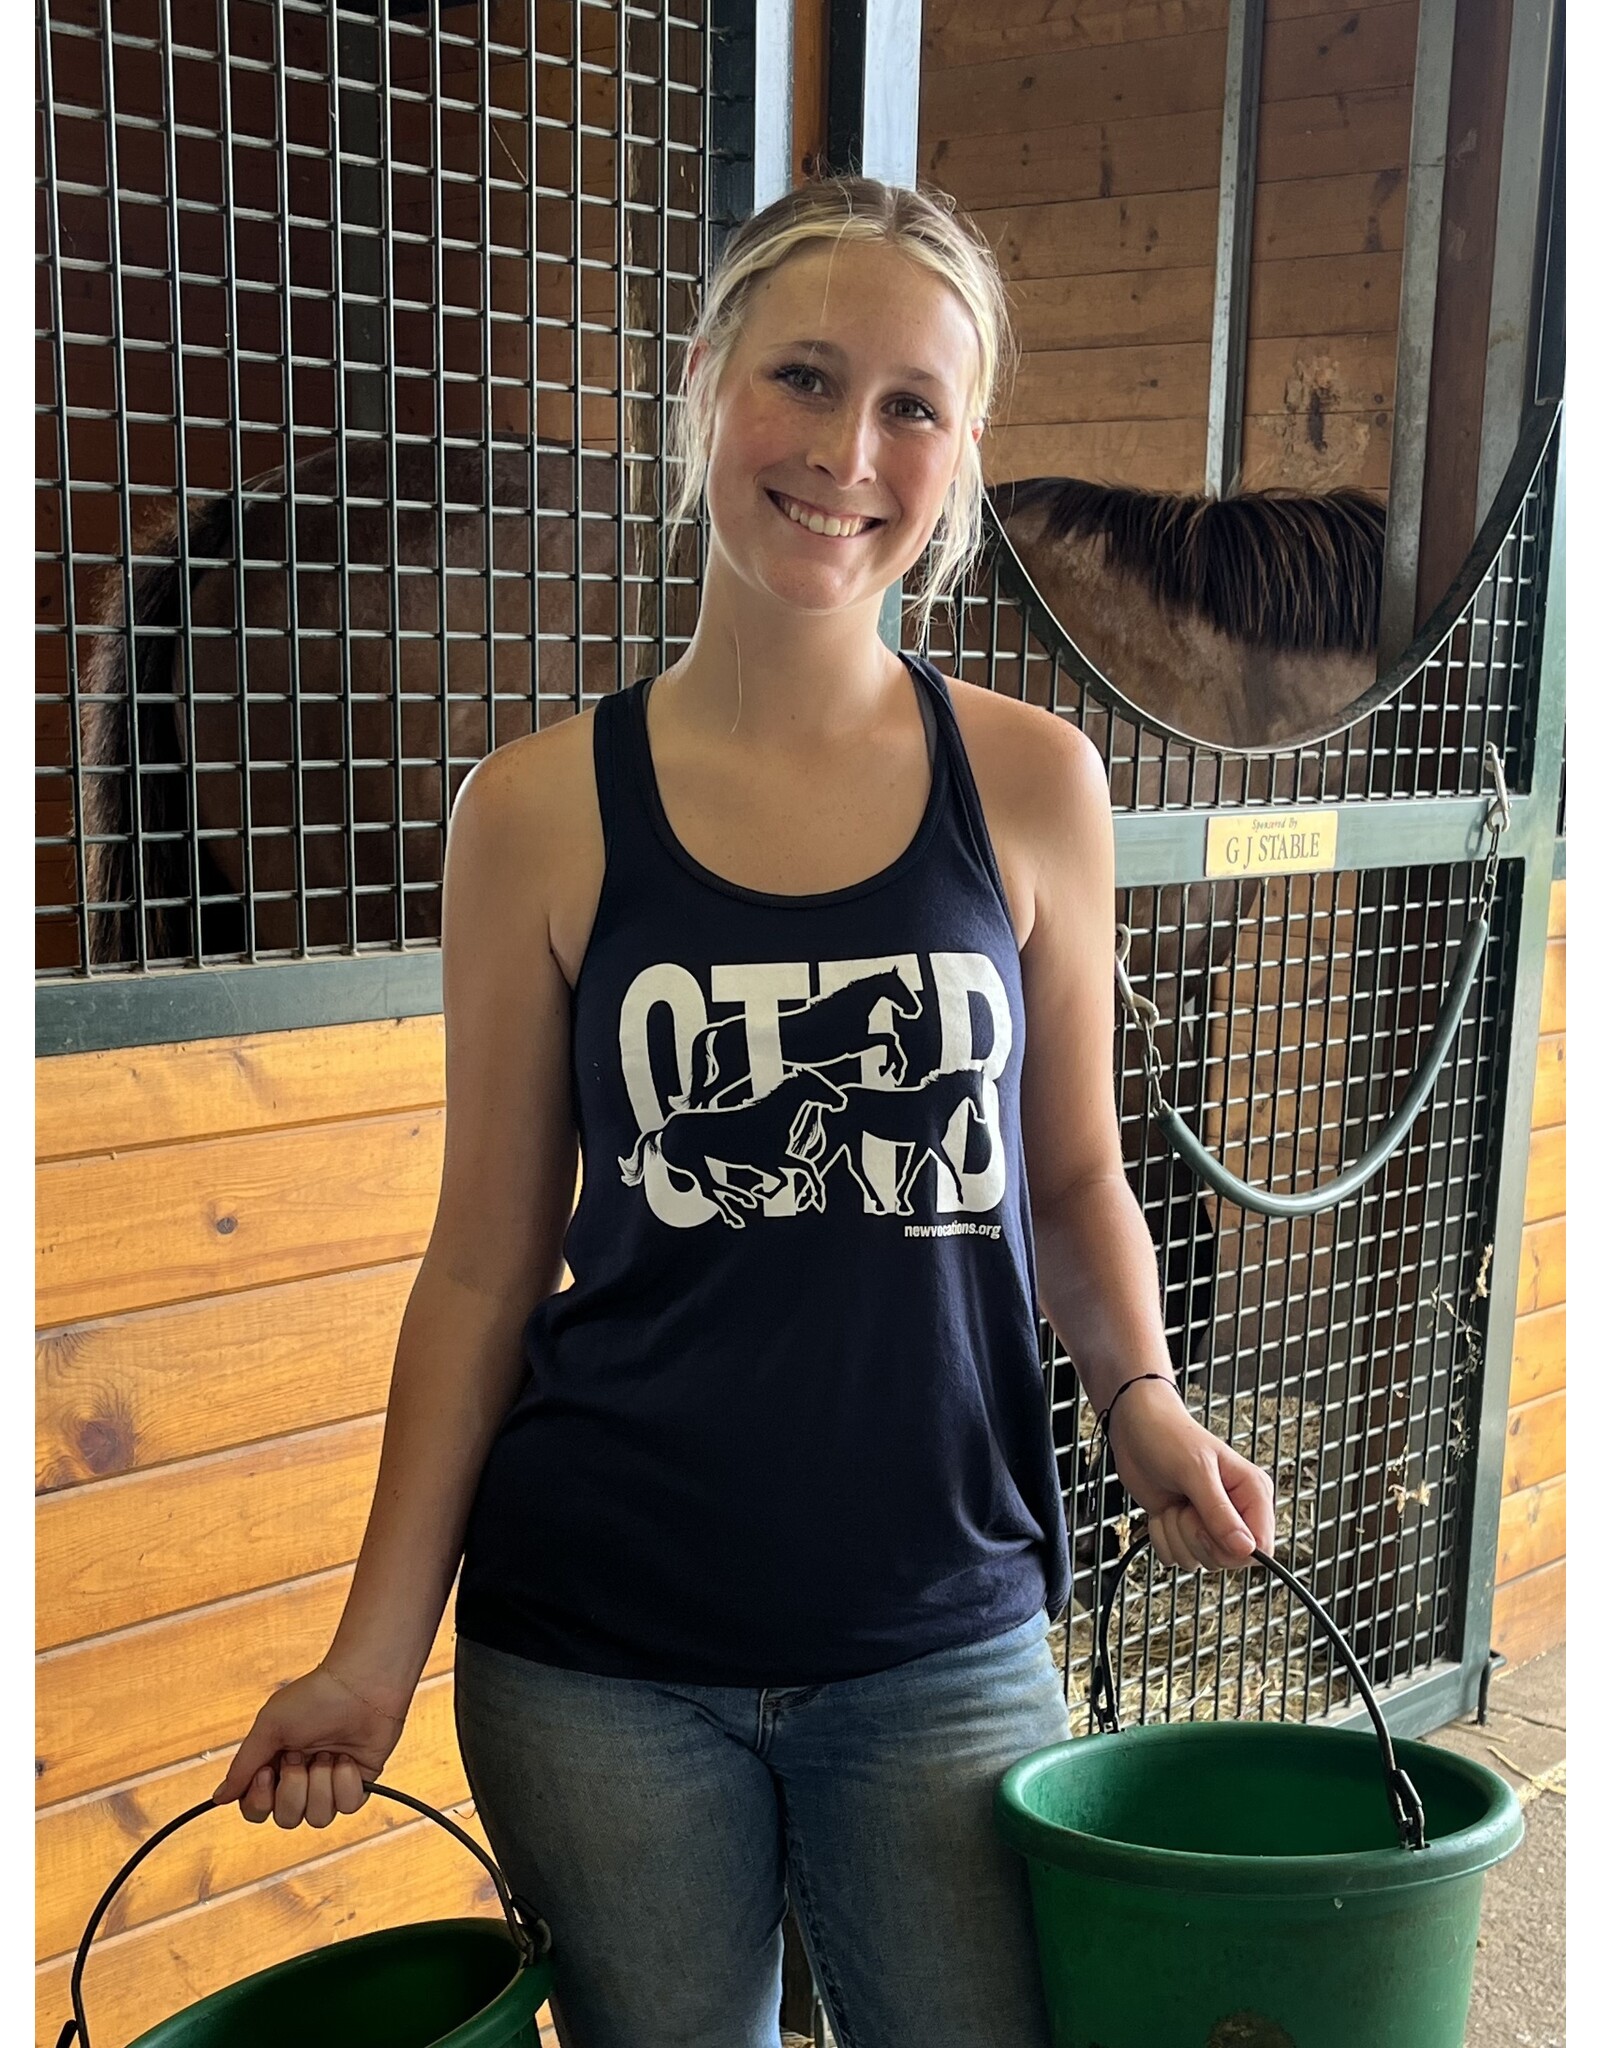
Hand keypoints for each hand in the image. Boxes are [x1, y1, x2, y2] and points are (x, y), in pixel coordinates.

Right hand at [209, 1663, 409, 1827]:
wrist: (361, 1684)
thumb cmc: (315, 1696)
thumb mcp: (270, 1727)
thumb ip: (243, 1766)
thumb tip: (219, 1798)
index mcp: (275, 1766)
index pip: (256, 1809)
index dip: (259, 1800)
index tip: (267, 1772)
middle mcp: (301, 1779)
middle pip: (286, 1819)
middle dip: (293, 1788)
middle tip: (301, 1756)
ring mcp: (329, 1784)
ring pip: (317, 1819)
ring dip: (321, 1783)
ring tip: (328, 1753)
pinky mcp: (358, 1785)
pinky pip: (347, 1807)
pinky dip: (346, 1781)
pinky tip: (347, 1757)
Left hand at [1106, 1378, 1275, 1570]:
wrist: (1134, 1428)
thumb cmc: (1168, 1436)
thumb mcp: (1195, 1471)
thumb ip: (1219, 1512)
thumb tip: (1246, 1549)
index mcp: (1253, 1493)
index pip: (1261, 1546)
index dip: (1232, 1549)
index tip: (1206, 1526)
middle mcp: (1236, 1511)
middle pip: (1228, 1559)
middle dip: (1196, 1537)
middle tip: (1185, 1505)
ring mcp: (1209, 1523)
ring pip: (1199, 1561)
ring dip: (1175, 1535)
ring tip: (1174, 1502)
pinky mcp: (1185, 1529)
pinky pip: (1176, 1558)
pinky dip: (1161, 1537)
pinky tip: (1163, 1510)